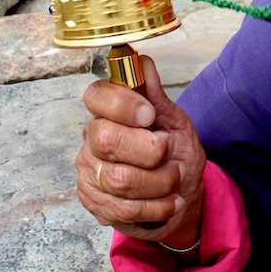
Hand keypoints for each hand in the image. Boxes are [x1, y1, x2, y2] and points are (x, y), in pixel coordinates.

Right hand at [76, 55, 204, 246]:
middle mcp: (91, 139)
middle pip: (106, 139)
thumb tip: (143, 62)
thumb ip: (156, 96)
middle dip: (149, 150)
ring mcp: (89, 173)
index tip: (149, 114)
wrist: (181, 194)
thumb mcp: (174, 121)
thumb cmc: (176, 153)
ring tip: (175, 177)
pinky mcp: (94, 203)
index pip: (95, 96)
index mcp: (108, 111)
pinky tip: (171, 200)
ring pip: (119, 179)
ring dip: (159, 181)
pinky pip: (124, 209)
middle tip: (167, 150)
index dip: (122, 103)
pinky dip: (157, 206)